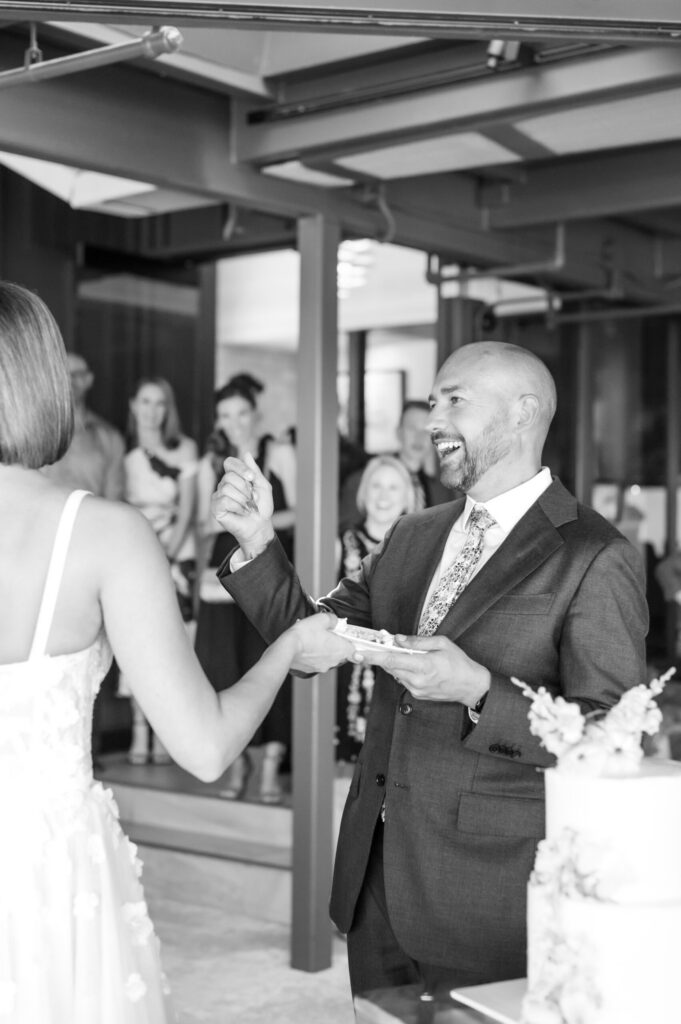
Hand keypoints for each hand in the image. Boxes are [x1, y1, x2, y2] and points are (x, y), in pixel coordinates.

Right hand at [211, 454, 275, 556]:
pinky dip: (237, 507)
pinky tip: (241, 512)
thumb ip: (254, 470)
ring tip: (248, 506)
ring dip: (243, 499)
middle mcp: (224, 484)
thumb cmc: (261, 506)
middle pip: (229, 476)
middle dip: (245, 488)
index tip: (252, 478)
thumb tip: (246, 454)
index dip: (240, 467)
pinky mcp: (215, 507)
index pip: (230, 462)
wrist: (260, 525)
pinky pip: (224, 501)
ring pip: (226, 488)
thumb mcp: (263, 486)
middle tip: (252, 499)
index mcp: (235, 477)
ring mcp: (218, 496)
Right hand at [288, 613, 357, 674]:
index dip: (354, 647)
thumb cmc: (305, 634)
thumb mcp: (322, 618)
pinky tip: (306, 647)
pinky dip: (313, 656)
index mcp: (341, 649)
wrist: (287, 648)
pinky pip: (316, 662)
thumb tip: (335, 622)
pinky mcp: (311, 670)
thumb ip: (333, 619)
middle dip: (335, 645)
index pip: (356, 652)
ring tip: (313, 640)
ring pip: (328, 658)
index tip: (350, 643)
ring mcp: (322, 667)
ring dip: (324, 651)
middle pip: (340, 653)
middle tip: (326, 635)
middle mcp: (334, 661)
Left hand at [357, 634, 489, 705]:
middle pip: (390, 667)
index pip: (392, 660)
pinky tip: (413, 664)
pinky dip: (403, 670)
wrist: (471, 686)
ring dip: (394, 663)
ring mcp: (416, 690)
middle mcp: (417, 680)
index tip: (358, 653)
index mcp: (424, 666)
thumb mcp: (442, 643)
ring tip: (403, 653)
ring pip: (395, 673)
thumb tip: (397, 639)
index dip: (373, 656)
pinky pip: (403, 680)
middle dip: (381, 656)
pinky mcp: (417, 695)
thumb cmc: (459, 663)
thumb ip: (417, 641)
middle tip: (378, 644)